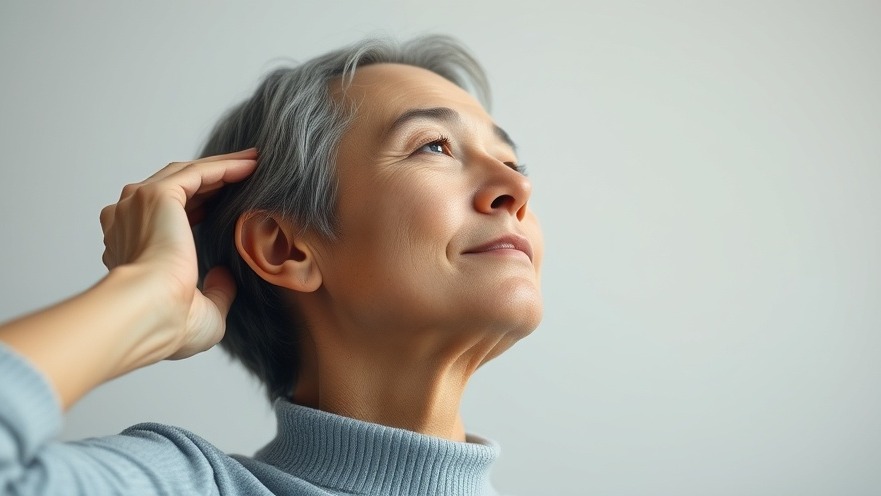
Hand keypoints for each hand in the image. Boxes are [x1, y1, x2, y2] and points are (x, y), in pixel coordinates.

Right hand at [99, 149, 256, 358]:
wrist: (148, 315)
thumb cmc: (166, 325)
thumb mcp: (201, 312)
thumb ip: (214, 292)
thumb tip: (223, 277)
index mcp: (129, 246)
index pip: (165, 216)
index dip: (198, 206)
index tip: (224, 203)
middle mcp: (127, 219)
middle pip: (175, 187)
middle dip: (212, 178)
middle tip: (245, 171)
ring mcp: (138, 204)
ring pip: (186, 174)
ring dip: (221, 166)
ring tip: (253, 162)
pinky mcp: (158, 195)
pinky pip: (198, 172)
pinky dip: (224, 166)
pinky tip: (250, 165)